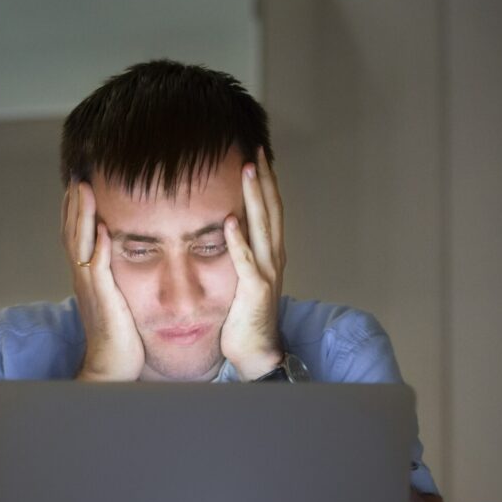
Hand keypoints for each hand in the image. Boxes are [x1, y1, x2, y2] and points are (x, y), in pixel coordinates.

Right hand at [60, 180, 144, 380]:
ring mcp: (90, 288)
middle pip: (73, 233)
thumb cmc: (119, 338)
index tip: (78, 185)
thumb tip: (119, 258)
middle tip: (77, 176)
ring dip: (82, 217)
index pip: (78, 237)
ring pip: (81, 245)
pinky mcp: (103, 301)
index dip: (76, 211)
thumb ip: (114, 277)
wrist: (111, 369)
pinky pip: (98, 270)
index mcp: (87, 277)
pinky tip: (105, 230)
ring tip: (84, 190)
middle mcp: (83, 279)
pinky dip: (100, 249)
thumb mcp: (115, 299)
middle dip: (75, 204)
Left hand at [220, 148, 285, 379]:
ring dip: (255, 198)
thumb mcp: (245, 276)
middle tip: (256, 151)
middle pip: (271, 211)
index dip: (266, 183)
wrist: (255, 350)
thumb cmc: (245, 315)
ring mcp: (267, 273)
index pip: (271, 210)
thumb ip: (241, 252)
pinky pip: (246, 260)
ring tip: (248, 171)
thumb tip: (227, 226)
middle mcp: (274, 258)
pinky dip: (239, 240)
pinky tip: (230, 220)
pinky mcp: (255, 290)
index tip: (258, 156)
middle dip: (264, 180)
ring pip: (262, 227)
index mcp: (271, 253)